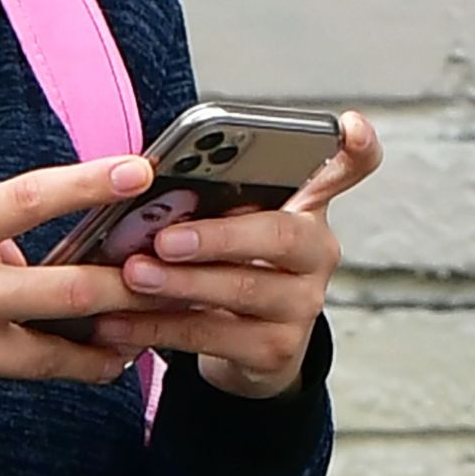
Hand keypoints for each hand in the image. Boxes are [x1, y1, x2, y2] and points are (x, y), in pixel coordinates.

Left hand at [87, 111, 383, 399]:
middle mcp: (317, 252)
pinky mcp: (277, 350)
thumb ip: (210, 198)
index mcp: (306, 205)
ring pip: (243, 289)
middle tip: (165, 238)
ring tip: (133, 275)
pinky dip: (159, 327)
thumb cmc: (227, 263)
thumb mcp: (228, 224)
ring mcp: (303, 304)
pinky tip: (118, 322)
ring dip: (180, 283)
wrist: (244, 347)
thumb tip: (144, 184)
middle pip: (280, 235)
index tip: (349, 125)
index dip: (356, 148)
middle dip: (218, 236)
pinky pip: (212, 335)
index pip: (348, 169)